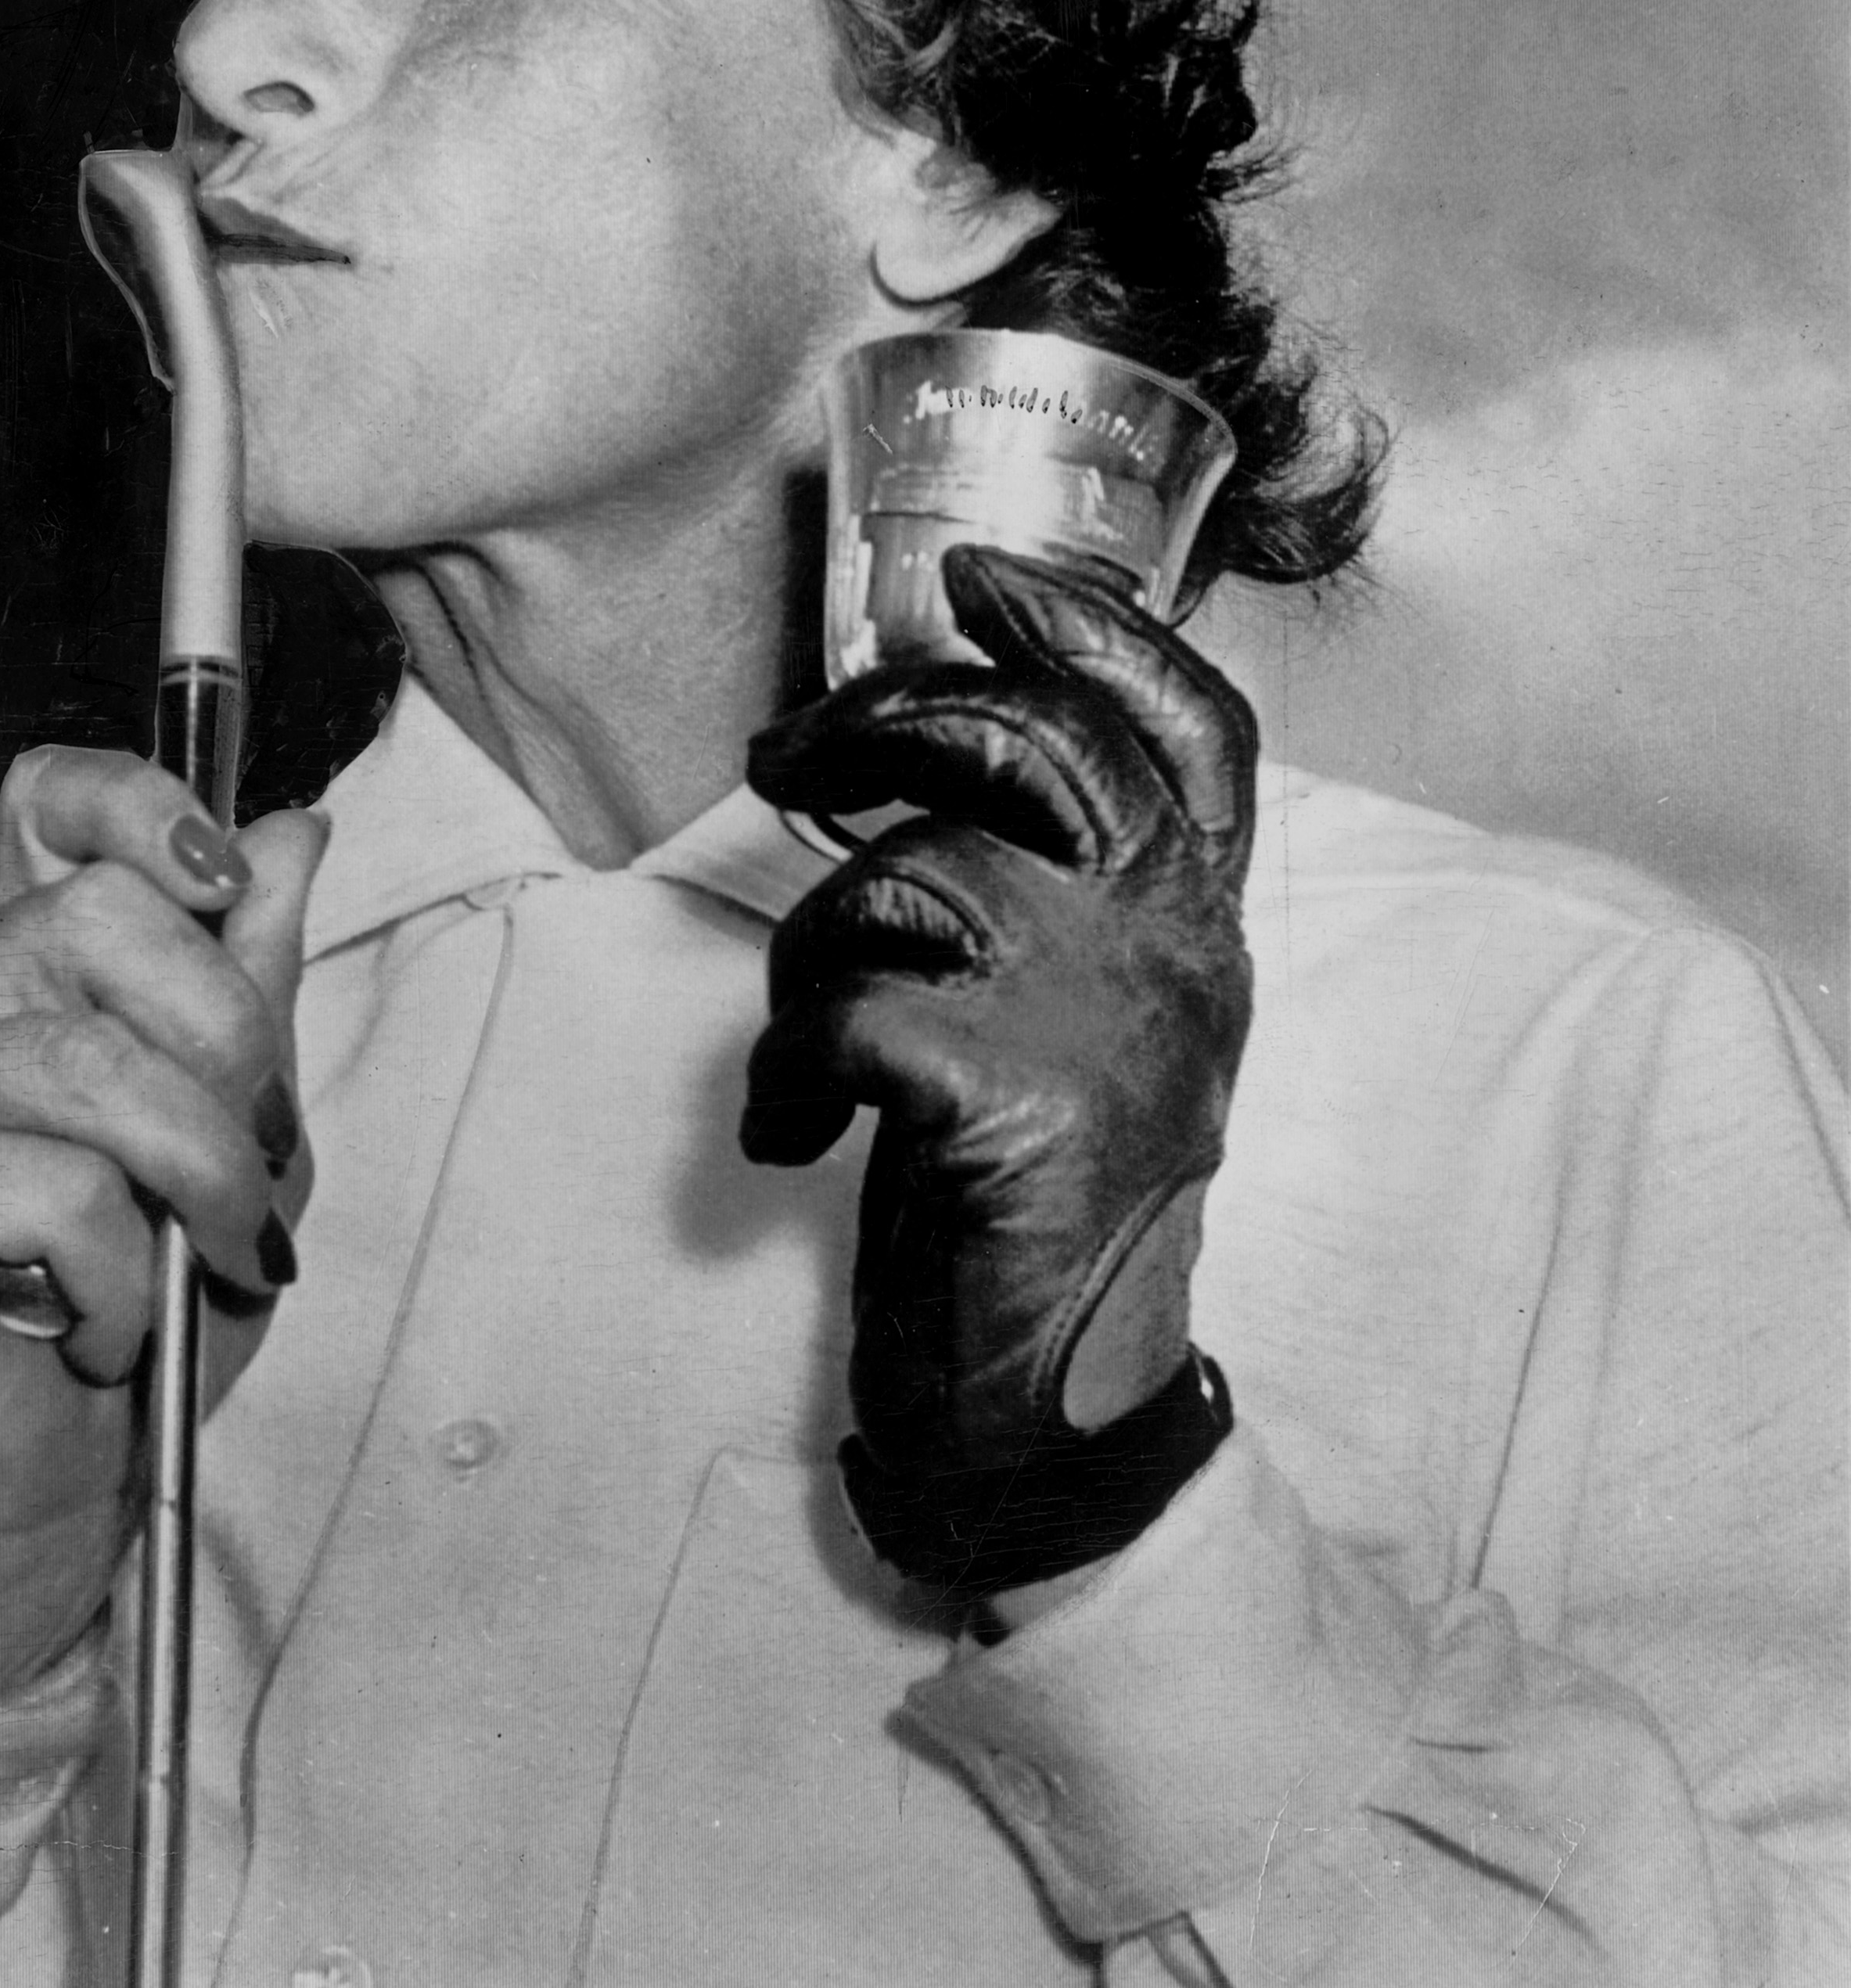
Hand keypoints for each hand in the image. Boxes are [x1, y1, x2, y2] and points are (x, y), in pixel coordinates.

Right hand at [0, 748, 325, 1699]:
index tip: (223, 881)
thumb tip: (293, 832)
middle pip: (99, 917)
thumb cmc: (136, 1311)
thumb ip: (252, 979)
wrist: (36, 1496)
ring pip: (90, 1062)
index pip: (47, 803)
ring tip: (213, 1261)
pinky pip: (50, 1187)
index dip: (140, 806)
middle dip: (228, 1044)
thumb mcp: (237, 1130)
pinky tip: (104, 1331)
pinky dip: (122, 1275)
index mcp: (19, 963)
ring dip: (199, 1178)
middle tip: (256, 1160)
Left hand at [742, 546, 1253, 1600]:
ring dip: (818, 944)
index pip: (1193, 728)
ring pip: (915, 875)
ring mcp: (1105, 1025)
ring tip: (808, 1038)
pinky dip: (791, 1065)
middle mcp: (1175, 956)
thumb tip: (922, 740)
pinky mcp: (1014, 1105)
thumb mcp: (1080, 1025)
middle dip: (884, 721)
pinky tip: (795, 1133)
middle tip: (789, 759)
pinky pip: (851, 1008)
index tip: (980, 571)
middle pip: (1031, 746)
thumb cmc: (1039, 1198)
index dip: (1094, 627)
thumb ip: (1050, 896)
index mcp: (1198, 929)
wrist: (1056, 1416)